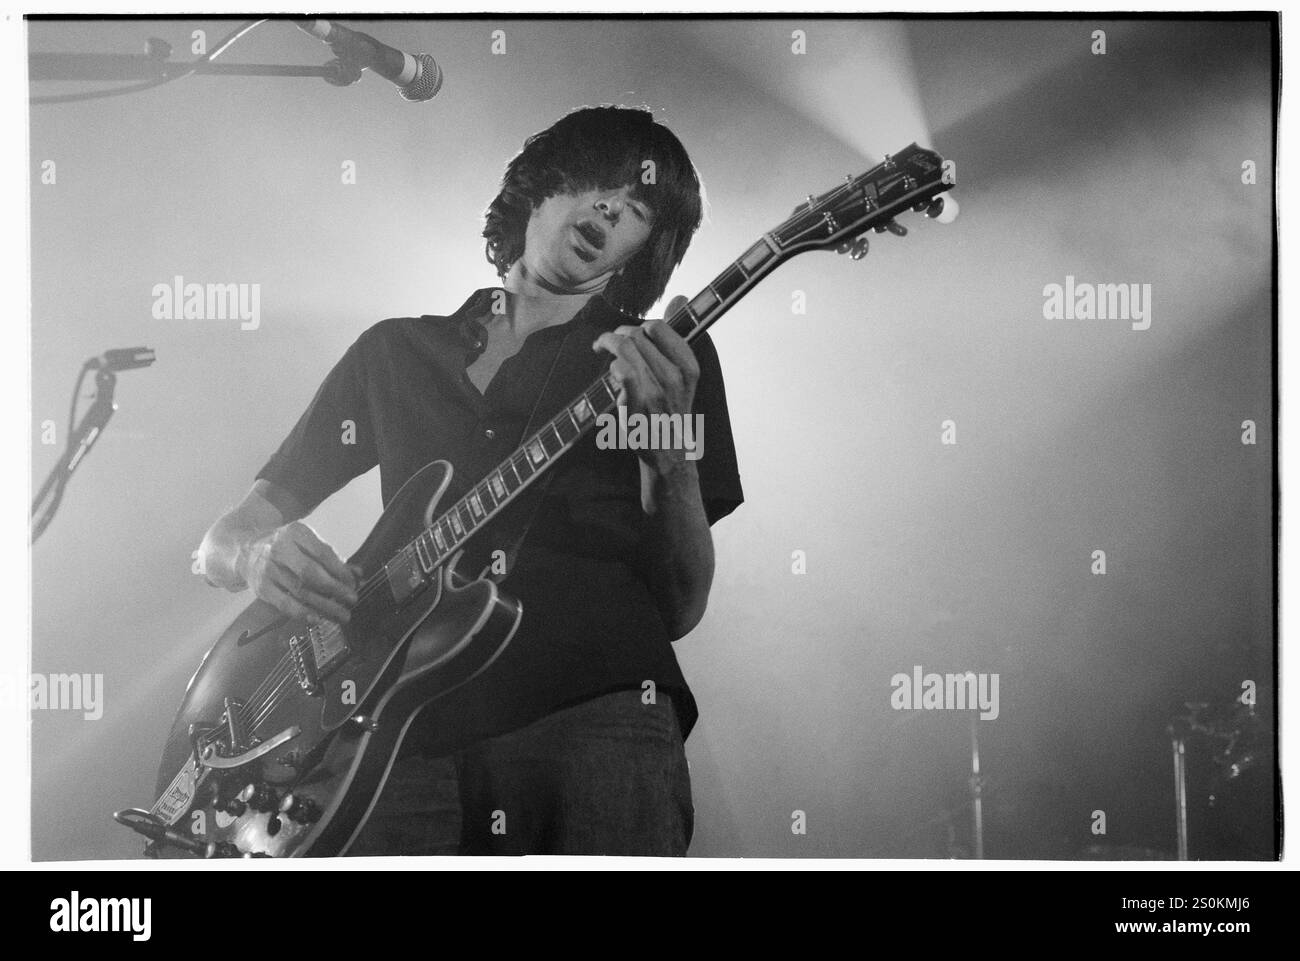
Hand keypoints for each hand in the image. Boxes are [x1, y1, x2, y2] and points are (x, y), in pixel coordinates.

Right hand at [240, 521, 360, 625]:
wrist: (244, 550)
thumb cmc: (285, 547)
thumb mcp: (305, 542)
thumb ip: (331, 557)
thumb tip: (357, 574)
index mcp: (295, 533)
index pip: (322, 553)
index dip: (340, 571)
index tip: (353, 583)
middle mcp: (279, 549)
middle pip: (310, 572)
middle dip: (335, 589)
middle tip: (352, 600)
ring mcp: (268, 569)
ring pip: (300, 591)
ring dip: (324, 606)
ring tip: (342, 614)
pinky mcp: (261, 587)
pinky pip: (284, 603)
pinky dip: (302, 613)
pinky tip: (317, 618)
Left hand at [592, 295, 698, 473]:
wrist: (670, 453)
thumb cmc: (671, 411)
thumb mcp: (683, 374)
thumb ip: (677, 337)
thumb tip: (680, 297)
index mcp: (689, 366)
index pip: (658, 328)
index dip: (639, 327)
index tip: (631, 334)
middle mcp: (676, 378)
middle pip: (637, 335)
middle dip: (619, 334)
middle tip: (610, 344)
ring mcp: (657, 392)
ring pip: (626, 348)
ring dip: (608, 343)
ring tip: (601, 348)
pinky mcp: (638, 406)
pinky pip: (622, 371)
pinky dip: (612, 365)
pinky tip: (610, 370)